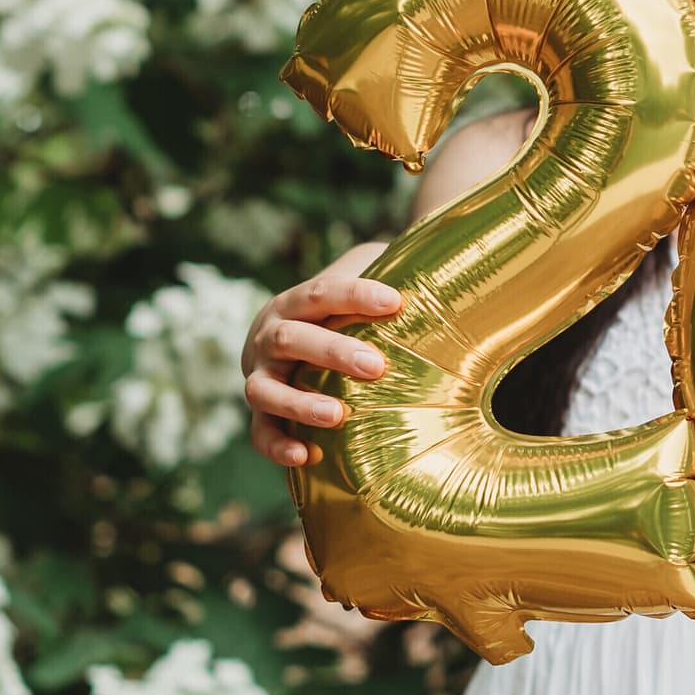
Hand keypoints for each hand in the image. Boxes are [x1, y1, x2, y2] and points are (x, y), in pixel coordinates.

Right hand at [242, 245, 402, 469]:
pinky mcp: (260, 416)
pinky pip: (260, 434)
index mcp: (293, 303)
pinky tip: (307, 455)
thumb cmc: (336, 316)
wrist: (282, 349)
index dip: (355, 296)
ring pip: (264, 390)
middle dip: (332, 352)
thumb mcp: (358, 286)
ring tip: (338, 415)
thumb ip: (388, 268)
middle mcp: (268, 337)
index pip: (319, 293)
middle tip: (376, 367)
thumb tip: (436, 238)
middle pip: (290, 338)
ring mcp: (258, 377)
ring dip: (299, 403)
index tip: (395, 302)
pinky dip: (279, 446)